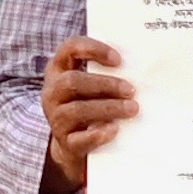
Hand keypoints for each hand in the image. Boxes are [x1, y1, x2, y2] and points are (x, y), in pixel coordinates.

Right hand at [36, 37, 135, 193]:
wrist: (74, 145)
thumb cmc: (89, 105)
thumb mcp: (90, 86)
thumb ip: (106, 74)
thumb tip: (140, 71)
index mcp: (59, 69)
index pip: (70, 48)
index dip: (93, 49)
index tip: (118, 60)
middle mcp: (52, 92)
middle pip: (73, 82)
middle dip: (105, 84)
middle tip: (131, 90)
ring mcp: (56, 118)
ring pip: (78, 110)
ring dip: (108, 108)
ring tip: (132, 108)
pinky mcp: (65, 143)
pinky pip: (79, 139)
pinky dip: (98, 134)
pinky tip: (115, 129)